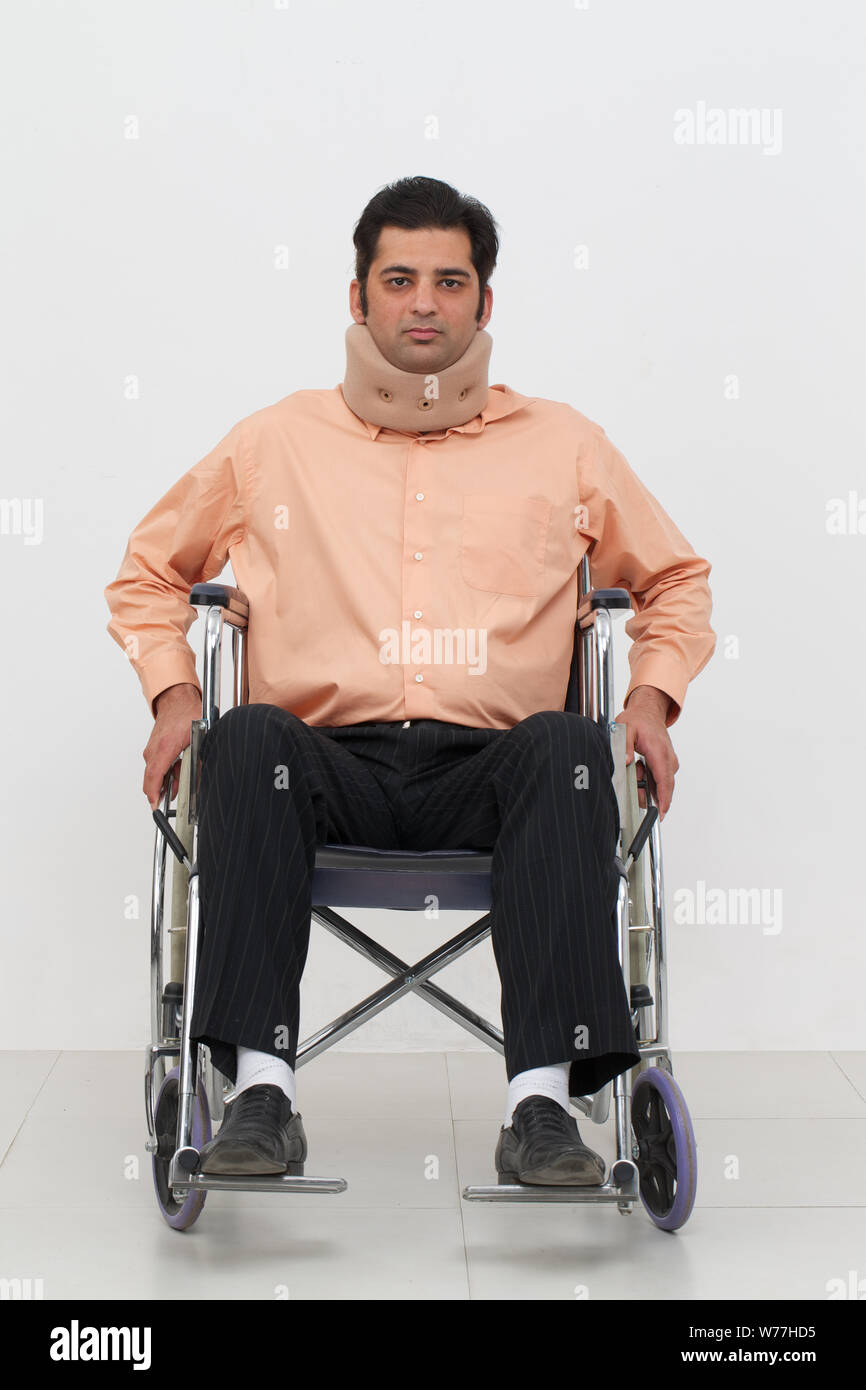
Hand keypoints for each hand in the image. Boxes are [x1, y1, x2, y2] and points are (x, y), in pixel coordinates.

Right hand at [143, 683, 201, 809]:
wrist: (176, 699)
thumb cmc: (188, 713)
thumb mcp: (200, 739)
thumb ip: (198, 760)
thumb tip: (199, 778)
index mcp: (166, 747)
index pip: (154, 776)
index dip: (154, 793)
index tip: (155, 806)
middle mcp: (155, 749)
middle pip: (152, 778)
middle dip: (162, 791)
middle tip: (172, 799)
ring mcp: (152, 748)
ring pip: (156, 772)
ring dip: (166, 780)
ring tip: (179, 781)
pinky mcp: (152, 748)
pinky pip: (157, 765)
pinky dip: (165, 772)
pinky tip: (176, 771)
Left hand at [614, 686, 678, 820]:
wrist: (648, 712)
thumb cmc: (638, 719)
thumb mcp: (624, 729)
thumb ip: (624, 746)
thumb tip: (625, 762)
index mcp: (659, 751)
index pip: (664, 780)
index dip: (663, 799)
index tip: (661, 813)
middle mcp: (668, 758)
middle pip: (664, 786)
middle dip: (649, 794)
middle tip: (635, 790)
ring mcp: (669, 761)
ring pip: (660, 783)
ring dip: (646, 784)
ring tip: (635, 770)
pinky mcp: (667, 763)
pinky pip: (659, 778)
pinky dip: (649, 779)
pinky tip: (639, 770)